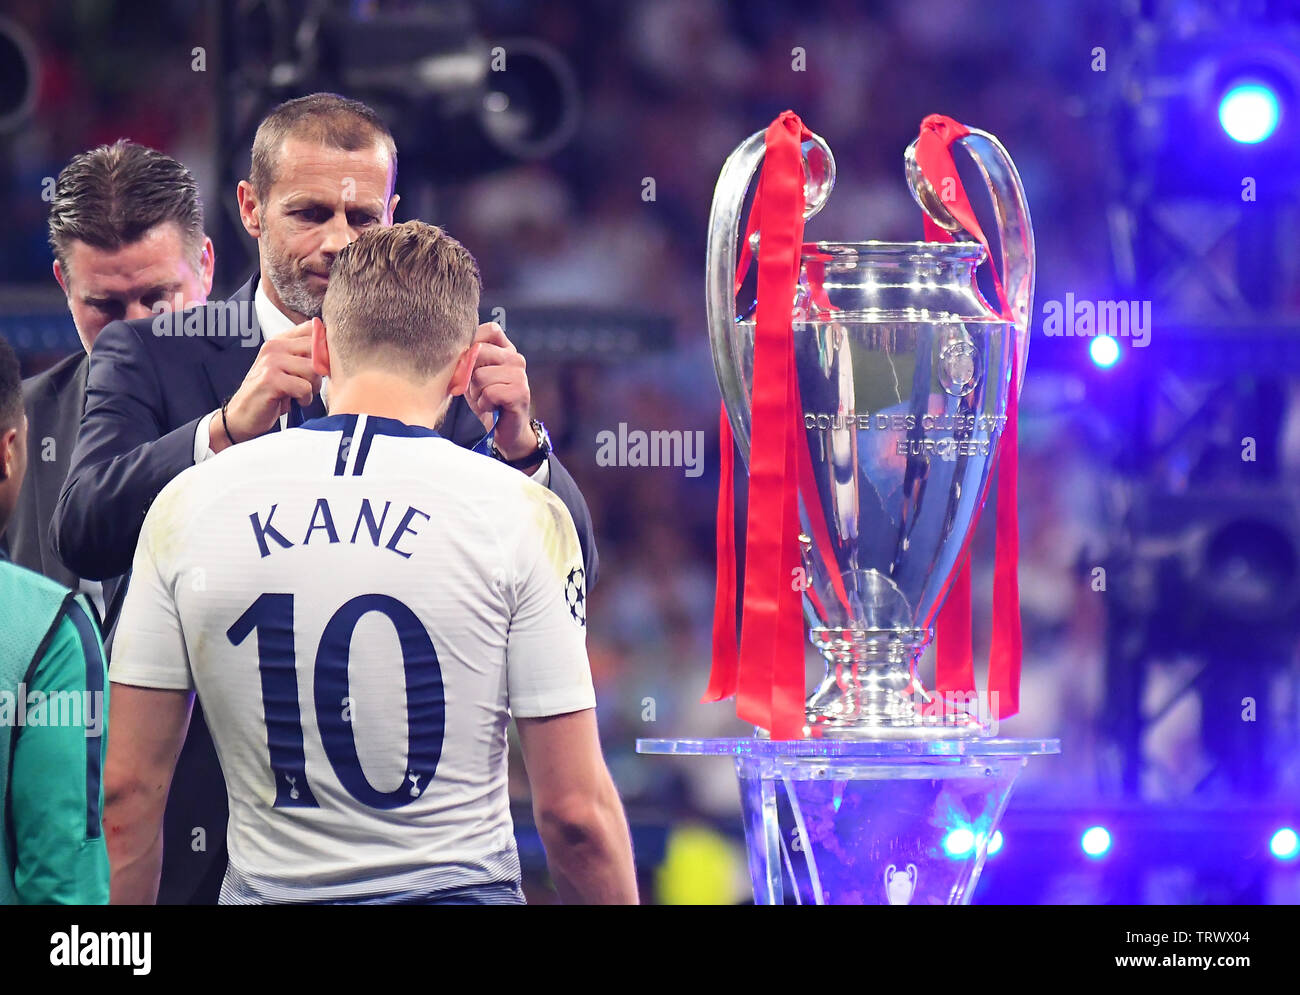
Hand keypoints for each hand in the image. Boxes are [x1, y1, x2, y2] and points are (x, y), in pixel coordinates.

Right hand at [210, 321, 320, 451]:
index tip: (321, 365)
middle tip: (309, 384)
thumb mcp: (288, 369)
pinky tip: (294, 401)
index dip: (325, 348)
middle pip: (317, 350)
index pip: (313, 328)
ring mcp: (271, 362)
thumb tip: (335, 350)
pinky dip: (304, 398)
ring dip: (313, 387)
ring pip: (313, 370)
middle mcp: (274, 347)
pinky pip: (304, 387)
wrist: (242, 415)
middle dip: (320, 371)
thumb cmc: (271, 394)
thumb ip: (306, 356)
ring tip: (300, 394)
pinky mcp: (270, 380)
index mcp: (280, 341)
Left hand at [465, 322, 537, 460]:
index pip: (490, 330)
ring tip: (487, 399)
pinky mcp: (520, 392)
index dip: (473, 344)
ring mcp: (520, 375)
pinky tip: (492, 407)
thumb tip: (456, 350)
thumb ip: (467, 358)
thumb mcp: (473, 375)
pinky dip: (484, 404)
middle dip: (471, 375)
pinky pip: (490, 393)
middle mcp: (516, 358)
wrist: (504, 430)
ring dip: (477, 393)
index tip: (470, 365)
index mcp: (506, 350)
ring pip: (480, 376)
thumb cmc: (487, 400)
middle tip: (479, 389)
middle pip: (479, 352)